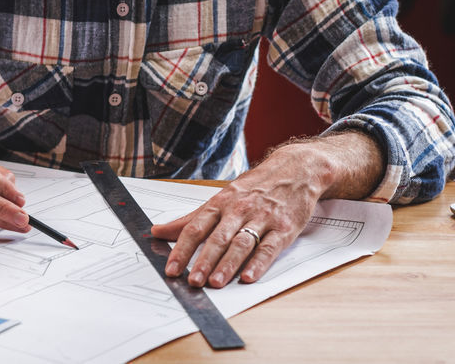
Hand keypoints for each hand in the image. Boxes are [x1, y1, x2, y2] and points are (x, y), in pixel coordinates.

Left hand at [150, 145, 326, 287]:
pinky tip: (248, 277)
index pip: (195, 227)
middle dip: (203, 260)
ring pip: (241, 243)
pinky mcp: (284, 228)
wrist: (295, 170)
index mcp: (220, 202)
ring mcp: (262, 218)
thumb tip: (158, 231)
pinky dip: (258, 263)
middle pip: (217, 237)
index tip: (171, 269)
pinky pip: (269, 248)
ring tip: (215, 283)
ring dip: (227, 264)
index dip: (182, 248)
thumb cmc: (254, 187)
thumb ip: (191, 218)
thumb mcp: (222, 197)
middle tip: (193, 281)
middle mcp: (239, 210)